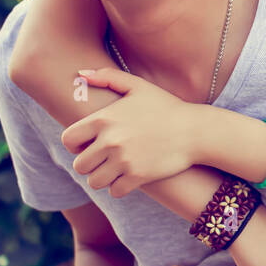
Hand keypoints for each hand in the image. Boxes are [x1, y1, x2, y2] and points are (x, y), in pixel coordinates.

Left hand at [61, 67, 204, 196]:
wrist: (196, 130)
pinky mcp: (138, 177)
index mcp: (104, 119)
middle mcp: (110, 141)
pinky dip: (120, 188)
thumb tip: (80, 74)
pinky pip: (115, 191)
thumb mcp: (138, 86)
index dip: (75, 145)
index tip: (87, 146)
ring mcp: (124, 160)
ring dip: (103, 178)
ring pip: (95, 181)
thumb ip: (108, 77)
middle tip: (104, 160)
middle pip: (80, 165)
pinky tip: (129, 178)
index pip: (68, 140)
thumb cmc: (167, 107)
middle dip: (89, 164)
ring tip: (115, 170)